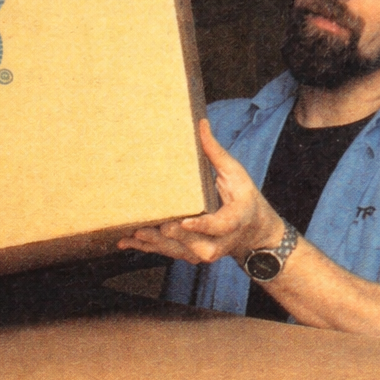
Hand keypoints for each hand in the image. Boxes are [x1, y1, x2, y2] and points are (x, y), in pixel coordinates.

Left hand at [118, 119, 285, 264]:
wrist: (252, 232)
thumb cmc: (244, 199)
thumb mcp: (236, 174)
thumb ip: (215, 153)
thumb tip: (201, 124)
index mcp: (234, 220)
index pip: (218, 226)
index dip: (202, 226)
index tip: (185, 222)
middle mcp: (220, 242)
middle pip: (194, 245)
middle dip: (171, 236)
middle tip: (149, 227)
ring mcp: (205, 252)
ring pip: (179, 251)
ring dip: (155, 243)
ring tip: (134, 233)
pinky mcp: (192, 255)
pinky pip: (169, 253)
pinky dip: (147, 247)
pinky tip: (127, 242)